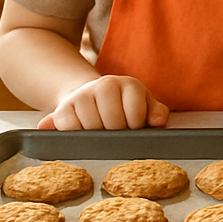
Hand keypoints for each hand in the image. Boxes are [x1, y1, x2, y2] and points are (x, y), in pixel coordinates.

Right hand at [37, 75, 168, 129]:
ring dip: (97, 136)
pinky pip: (69, 127)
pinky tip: (83, 133)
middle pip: (113, 121)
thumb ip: (156, 113)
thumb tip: (158, 123)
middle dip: (117, 134)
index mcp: (129, 84)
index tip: (133, 128)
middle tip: (117, 135)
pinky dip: (76, 136)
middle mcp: (105, 85)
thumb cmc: (124, 106)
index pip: (135, 111)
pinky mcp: (63, 107)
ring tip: (102, 133)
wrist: (91, 95)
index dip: (135, 126)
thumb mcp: (144, 105)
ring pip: (92, 126)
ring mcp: (83, 95)